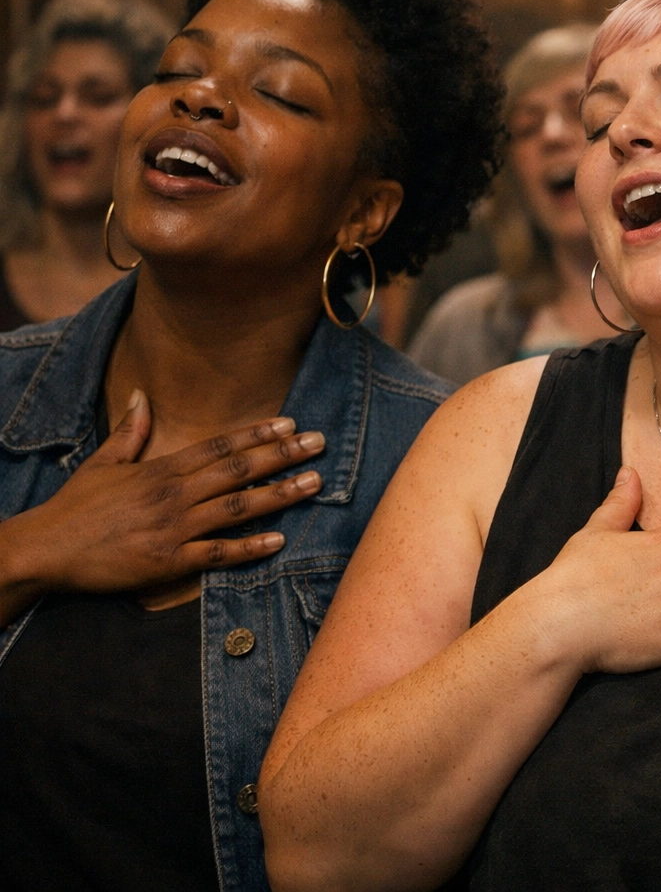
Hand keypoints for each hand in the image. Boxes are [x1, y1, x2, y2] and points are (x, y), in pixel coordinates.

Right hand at [0, 390, 325, 615]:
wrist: (45, 551)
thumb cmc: (75, 508)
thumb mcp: (102, 463)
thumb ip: (130, 430)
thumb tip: (142, 394)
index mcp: (161, 470)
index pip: (220, 447)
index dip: (257, 434)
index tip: (289, 423)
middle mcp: (173, 495)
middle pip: (238, 471)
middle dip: (282, 455)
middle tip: (319, 443)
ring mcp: (174, 529)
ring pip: (238, 508)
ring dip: (280, 495)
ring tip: (315, 483)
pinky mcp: (169, 563)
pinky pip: (217, 554)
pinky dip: (249, 548)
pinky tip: (280, 541)